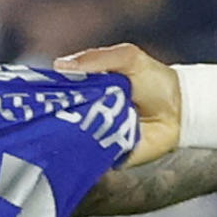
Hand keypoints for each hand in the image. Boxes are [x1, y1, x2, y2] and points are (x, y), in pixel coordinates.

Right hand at [55, 42, 179, 166]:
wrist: (180, 113)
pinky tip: (81, 145)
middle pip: (59, 115)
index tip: (36, 94)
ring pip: (69, 137)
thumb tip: (59, 66)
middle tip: (47, 113)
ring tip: (68, 127)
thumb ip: (97, 59)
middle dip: (54, 114)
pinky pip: (87, 158)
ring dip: (68, 133)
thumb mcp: (128, 58)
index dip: (47, 92)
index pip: (56, 90)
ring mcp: (93, 134)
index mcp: (85, 87)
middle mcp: (84, 111)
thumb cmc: (154, 81)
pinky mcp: (104, 156)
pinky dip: (84, 152)